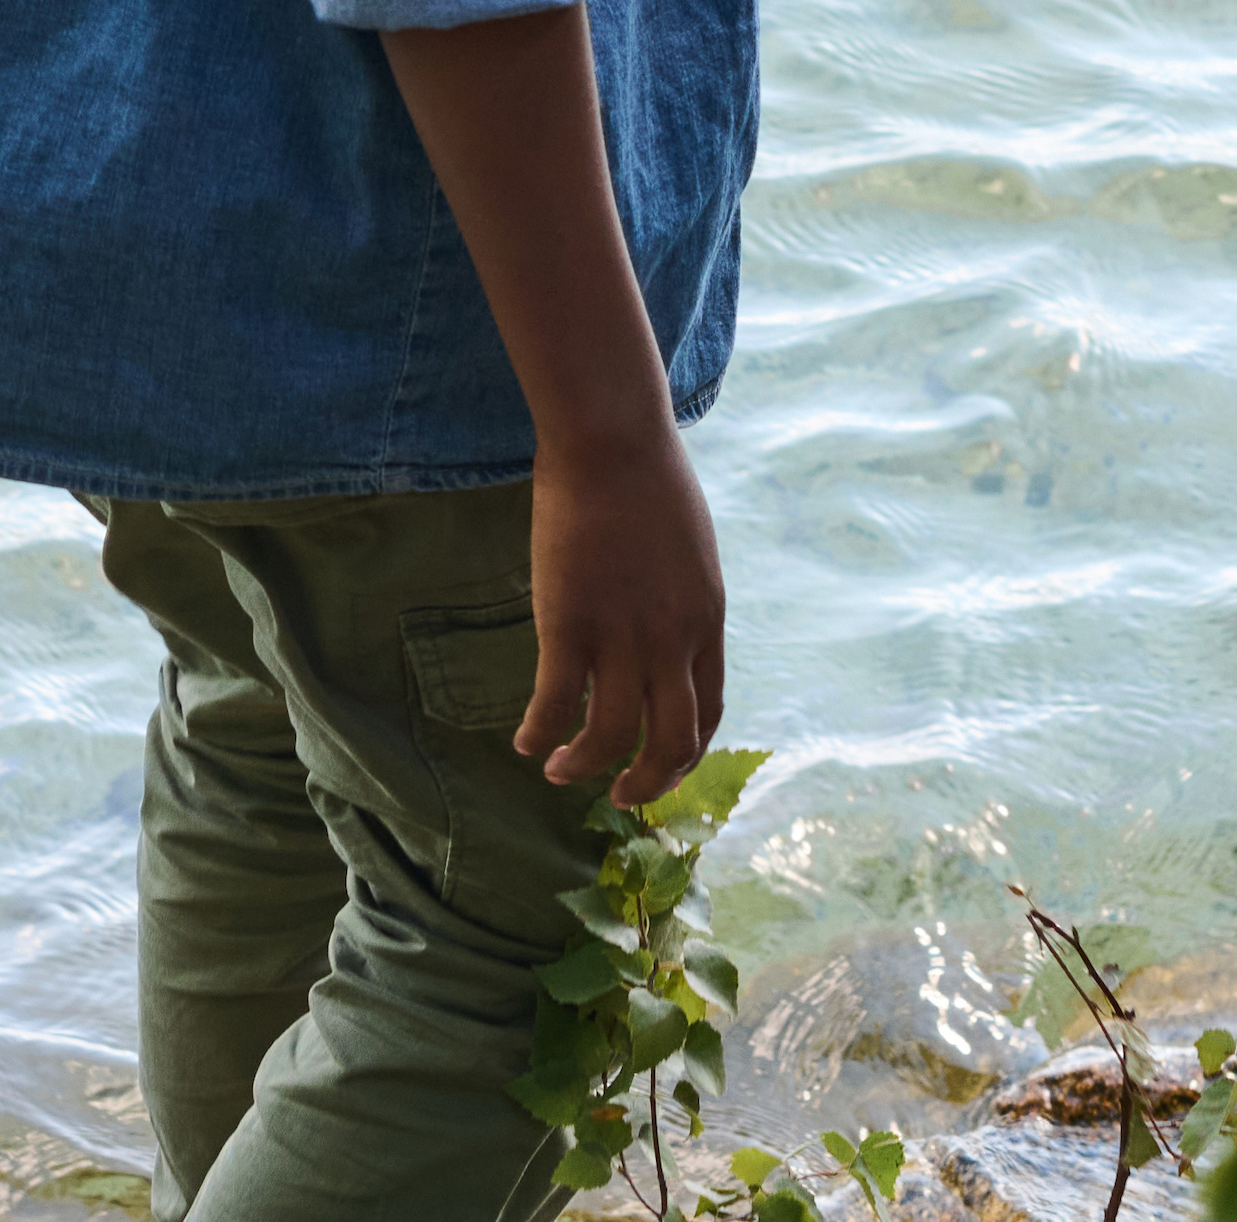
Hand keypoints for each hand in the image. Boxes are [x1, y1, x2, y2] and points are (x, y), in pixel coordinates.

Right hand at [517, 414, 726, 803]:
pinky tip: (527, 740)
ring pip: (610, 735)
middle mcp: (673, 640)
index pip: (708, 712)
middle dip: (646, 781)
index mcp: (707, 621)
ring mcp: (622, 635)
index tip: (660, 767)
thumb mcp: (690, 554)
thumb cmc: (650, 483)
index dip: (683, 753)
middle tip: (619, 794)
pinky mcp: (570, 624)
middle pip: (671, 741)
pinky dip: (541, 732)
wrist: (614, 442)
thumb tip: (667, 638)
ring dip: (583, 766)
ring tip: (558, 771)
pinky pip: (556, 704)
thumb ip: (682, 604)